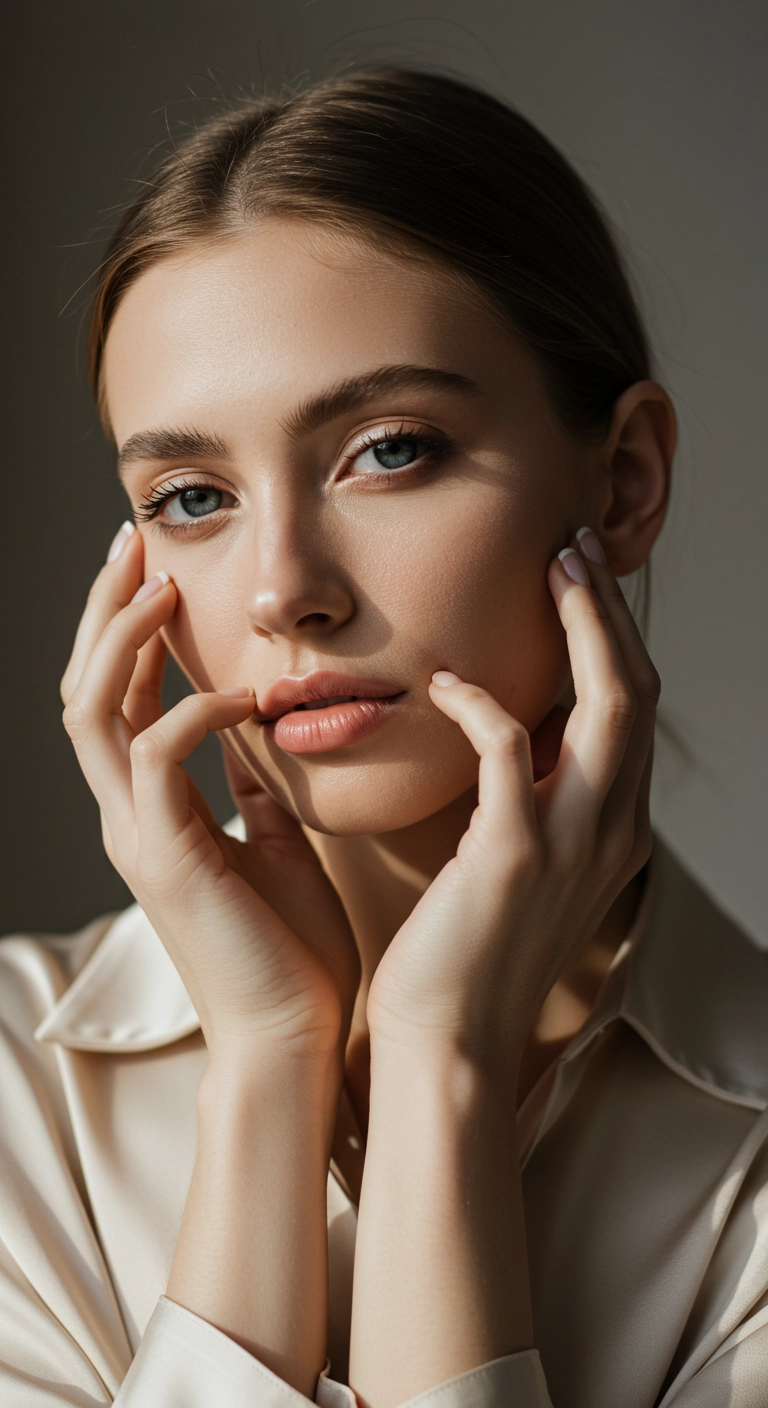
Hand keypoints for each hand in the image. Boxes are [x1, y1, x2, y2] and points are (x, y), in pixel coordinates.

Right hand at [61, 528, 359, 1059]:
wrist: (296, 1038)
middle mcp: (129, 816)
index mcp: (153, 810)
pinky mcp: (164, 857)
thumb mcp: (274, 841)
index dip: (128, 631)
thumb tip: (256, 733)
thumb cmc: (292, 948)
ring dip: (122, 639)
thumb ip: (251, 786)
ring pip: (91, 711)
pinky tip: (242, 695)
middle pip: (83, 690)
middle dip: (104, 611)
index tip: (159, 568)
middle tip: (132, 542)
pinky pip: (155, 755)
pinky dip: (189, 709)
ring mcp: (136, 836)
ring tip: (158, 583)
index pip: (118, 700)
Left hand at [366, 528, 658, 1060]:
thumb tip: (528, 727)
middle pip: (636, 693)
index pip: (634, 712)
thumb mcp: (524, 861)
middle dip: (610, 614)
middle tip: (575, 549)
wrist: (450, 1041)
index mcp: (616, 830)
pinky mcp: (516, 856)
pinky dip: (483, 704)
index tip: (582, 580)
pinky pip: (511, 751)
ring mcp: (575, 845)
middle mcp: (614, 832)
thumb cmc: (470, 950)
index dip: (616, 639)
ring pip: (607, 707)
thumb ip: (538, 797)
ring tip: (553, 571)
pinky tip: (446, 682)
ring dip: (582, 630)